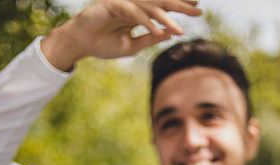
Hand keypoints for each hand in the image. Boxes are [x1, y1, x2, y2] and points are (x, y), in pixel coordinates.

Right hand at [41, 0, 201, 70]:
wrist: (81, 45)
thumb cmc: (103, 45)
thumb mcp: (131, 46)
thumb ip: (150, 38)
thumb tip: (170, 34)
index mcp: (139, 13)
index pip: (163, 8)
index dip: (180, 8)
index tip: (198, 10)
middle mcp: (133, 5)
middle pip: (160, 3)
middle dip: (179, 6)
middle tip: (198, 9)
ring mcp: (123, 3)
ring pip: (149, 7)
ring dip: (165, 18)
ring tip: (179, 29)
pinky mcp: (112, 4)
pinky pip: (134, 12)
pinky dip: (146, 22)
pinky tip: (158, 30)